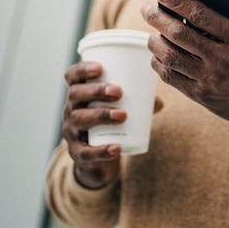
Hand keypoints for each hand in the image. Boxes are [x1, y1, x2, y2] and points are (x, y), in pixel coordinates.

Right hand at [61, 62, 163, 188]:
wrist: (97, 159)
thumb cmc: (109, 123)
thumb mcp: (121, 108)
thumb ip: (140, 102)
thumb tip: (158, 102)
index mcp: (79, 94)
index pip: (71, 76)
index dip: (81, 70)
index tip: (100, 68)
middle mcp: (70, 110)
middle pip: (75, 94)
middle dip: (96, 91)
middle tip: (118, 92)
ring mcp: (71, 132)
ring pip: (79, 120)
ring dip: (101, 115)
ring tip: (123, 115)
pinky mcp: (77, 153)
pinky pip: (85, 152)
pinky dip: (101, 150)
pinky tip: (116, 148)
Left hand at [142, 0, 228, 127]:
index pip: (201, 15)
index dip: (176, 0)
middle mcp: (222, 59)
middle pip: (179, 34)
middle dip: (157, 18)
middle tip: (147, 8)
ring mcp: (210, 79)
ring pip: (170, 57)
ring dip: (155, 41)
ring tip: (153, 32)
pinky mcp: (202, 96)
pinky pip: (172, 78)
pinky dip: (159, 64)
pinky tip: (159, 54)